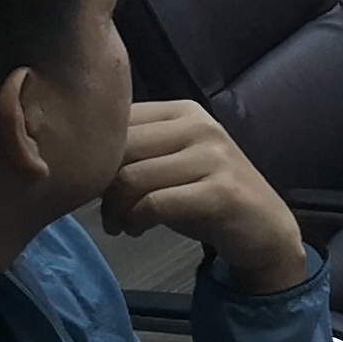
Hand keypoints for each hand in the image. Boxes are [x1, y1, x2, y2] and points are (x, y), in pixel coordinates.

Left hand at [103, 103, 305, 295]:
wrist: (265, 229)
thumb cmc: (208, 194)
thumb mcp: (173, 161)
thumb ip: (136, 148)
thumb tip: (78, 156)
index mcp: (185, 111)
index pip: (118, 120)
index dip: (95, 155)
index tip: (97, 183)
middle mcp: (201, 126)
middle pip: (120, 148)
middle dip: (101, 185)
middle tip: (106, 210)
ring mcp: (214, 158)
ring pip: (132, 178)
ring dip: (114, 209)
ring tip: (119, 223)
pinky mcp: (220, 193)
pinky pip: (154, 204)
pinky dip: (135, 221)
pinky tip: (137, 230)